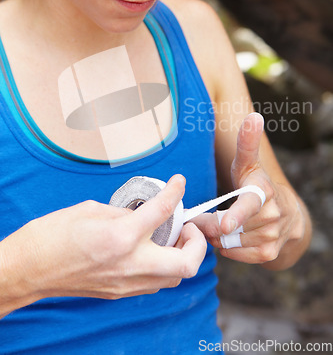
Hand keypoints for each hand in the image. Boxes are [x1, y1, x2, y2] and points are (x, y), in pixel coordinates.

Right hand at [0, 175, 206, 316]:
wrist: (30, 268)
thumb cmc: (53, 234)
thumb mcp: (92, 209)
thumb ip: (125, 213)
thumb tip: (143, 213)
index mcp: (121, 237)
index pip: (163, 211)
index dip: (176, 192)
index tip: (179, 183)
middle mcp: (129, 264)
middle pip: (186, 264)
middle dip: (196, 243)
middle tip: (186, 226)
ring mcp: (125, 283)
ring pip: (174, 278)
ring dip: (180, 255)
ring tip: (169, 237)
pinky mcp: (119, 292)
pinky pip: (154, 282)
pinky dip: (161, 266)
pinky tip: (149, 251)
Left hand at [192, 113, 305, 265]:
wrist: (287, 214)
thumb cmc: (257, 185)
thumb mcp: (249, 164)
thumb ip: (247, 142)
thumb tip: (254, 115)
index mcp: (263, 191)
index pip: (249, 205)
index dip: (236, 215)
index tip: (224, 225)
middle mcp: (272, 215)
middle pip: (230, 228)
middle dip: (210, 226)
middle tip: (198, 222)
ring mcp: (272, 236)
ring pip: (232, 243)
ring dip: (217, 238)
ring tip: (214, 229)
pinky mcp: (270, 253)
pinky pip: (239, 256)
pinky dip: (228, 250)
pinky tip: (227, 240)